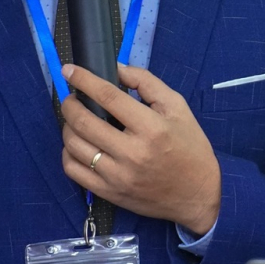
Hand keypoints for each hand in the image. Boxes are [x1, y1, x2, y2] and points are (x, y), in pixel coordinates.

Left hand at [59, 63, 221, 235]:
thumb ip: (146, 83)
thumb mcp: (177, 107)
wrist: (197, 194)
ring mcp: (118, 176)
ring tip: (75, 120)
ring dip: (67, 127)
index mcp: (151, 127)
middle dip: (69, 104)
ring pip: (74, 147)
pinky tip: (78, 145)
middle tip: (71, 98)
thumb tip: (116, 69)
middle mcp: (132, 153)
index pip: (109, 97)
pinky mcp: (110, 193)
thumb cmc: (189, 146)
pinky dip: (68, 154)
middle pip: (84, 122)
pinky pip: (74, 171)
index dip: (84, 80)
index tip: (69, 70)